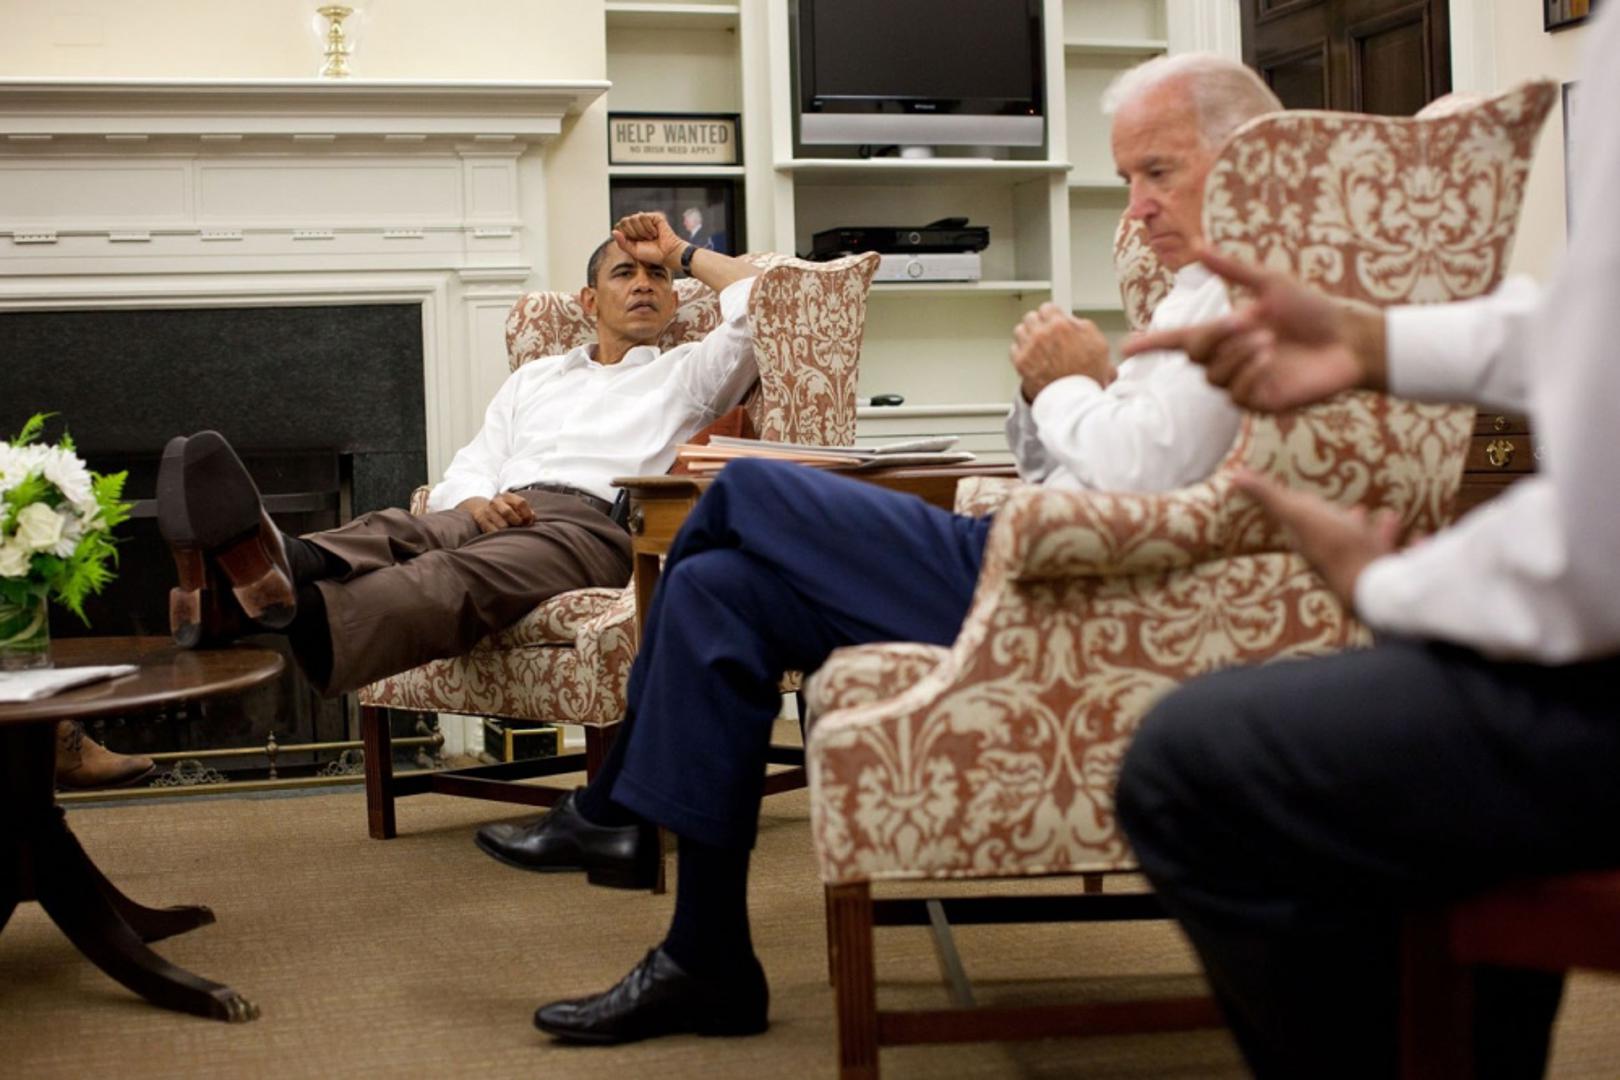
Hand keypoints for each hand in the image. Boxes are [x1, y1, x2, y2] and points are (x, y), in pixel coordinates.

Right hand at [456, 493, 535, 533]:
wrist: (481, 508)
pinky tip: (504, 534)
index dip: (527, 514)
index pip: (520, 502)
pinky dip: (501, 535)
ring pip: (501, 525)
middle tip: (519, 526)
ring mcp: (488, 511)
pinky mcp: (482, 521)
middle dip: (517, 522)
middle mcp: (496, 502)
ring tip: (512, 531)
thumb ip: (527, 512)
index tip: (529, 521)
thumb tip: (532, 519)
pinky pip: (494, 532)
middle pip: (507, 512)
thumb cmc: (506, 509)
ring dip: (509, 531)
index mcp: (508, 496)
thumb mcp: (515, 506)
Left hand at [612, 211, 685, 271]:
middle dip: (634, 233)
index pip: (618, 226)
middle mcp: (636, 225)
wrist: (667, 253)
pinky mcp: (653, 216)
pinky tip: (655, 232)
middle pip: (624, 221)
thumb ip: (622, 243)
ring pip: (633, 218)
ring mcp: (644, 220)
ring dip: (642, 231)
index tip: (635, 243)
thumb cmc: (652, 255)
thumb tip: (614, 231)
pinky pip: (642, 216)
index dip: (625, 235)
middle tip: (644, 240)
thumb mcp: (633, 252)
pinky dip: (648, 227)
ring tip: (650, 237)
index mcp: (629, 233)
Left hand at [1009, 302, 1113, 400]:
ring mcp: (1029, 348)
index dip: (1052, 314)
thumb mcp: (1099, 344)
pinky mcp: (1020, 362)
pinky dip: (1021, 351)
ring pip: (1020, 330)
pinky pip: (1014, 348)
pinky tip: (1030, 356)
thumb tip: (1073, 322)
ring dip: (1027, 335)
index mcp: (1060, 325)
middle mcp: (1042, 334)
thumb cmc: (1087, 377)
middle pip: (1031, 317)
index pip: (1048, 307)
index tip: (1052, 319)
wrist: (1074, 400)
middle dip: (1039, 323)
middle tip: (1044, 331)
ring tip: (1035, 343)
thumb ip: (1083, 327)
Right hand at [1122, 248, 1386, 411]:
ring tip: (1269, 339)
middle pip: (1195, 355)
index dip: (1151, 345)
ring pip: (1214, 376)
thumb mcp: (1270, 285)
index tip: (1125, 348)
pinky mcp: (1261, 403)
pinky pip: (1237, 393)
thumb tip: (1198, 247)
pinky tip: (1271, 359)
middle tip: (1250, 319)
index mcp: (1226, 334)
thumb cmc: (1313, 311)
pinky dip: (1250, 373)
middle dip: (1217, 336)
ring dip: (1238, 354)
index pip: (1178, 342)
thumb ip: (1232, 270)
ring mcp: (1243, 384)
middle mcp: (1229, 360)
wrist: (1348, 340)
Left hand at [1233, 469, 1398, 605]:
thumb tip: (1234, 477)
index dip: (1300, 507)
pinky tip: (1420, 539)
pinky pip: (1397, 553)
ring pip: (1367, 541)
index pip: (1302, 519)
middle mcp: (1335, 553)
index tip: (1299, 498)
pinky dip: (1405, 544)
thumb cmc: (1335, 548)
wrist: (1374, 586)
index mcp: (1310, 539)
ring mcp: (1364, 562)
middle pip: (1334, 532)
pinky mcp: (1390, 568)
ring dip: (1372, 529)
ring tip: (1382, 515)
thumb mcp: (1298, 514)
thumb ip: (1268, 495)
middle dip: (1339, 519)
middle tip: (1349, 509)